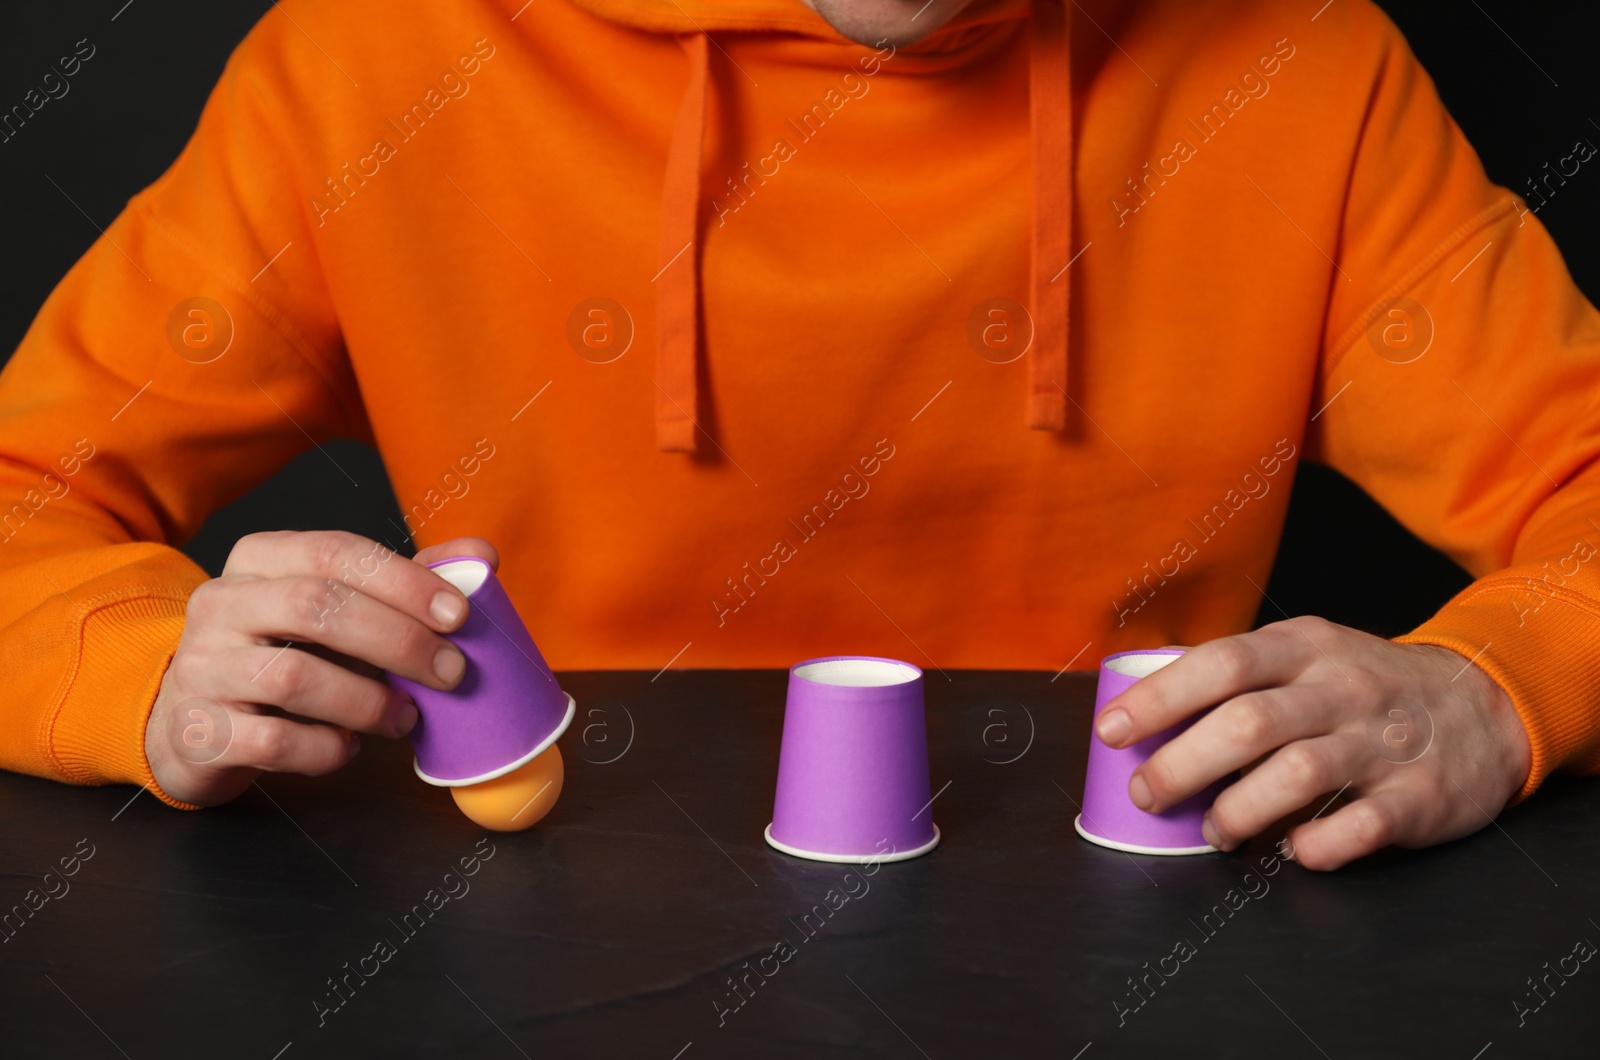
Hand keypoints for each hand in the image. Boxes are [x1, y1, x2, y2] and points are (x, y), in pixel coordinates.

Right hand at [146, 531, 497, 805]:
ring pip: (292, 676)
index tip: (459, 615)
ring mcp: (201, 668)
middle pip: (314, 606)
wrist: (194, 719)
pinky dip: (323, 748)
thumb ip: (405, 582)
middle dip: (396, 640)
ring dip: (367, 701)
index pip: (336, 552)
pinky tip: (348, 747)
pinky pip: (272, 740)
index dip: (404, 581)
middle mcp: (221, 603)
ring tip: (405, 718)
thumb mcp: (337, 608)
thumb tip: (481, 555)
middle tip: (450, 672)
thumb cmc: (283, 653)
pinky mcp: (197, 731)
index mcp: (260, 559)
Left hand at [1094, 617, 1531, 869]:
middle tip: (1147, 793)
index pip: (1221, 664)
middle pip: (1248, 722)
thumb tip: (1146, 718)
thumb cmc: (1366, 687)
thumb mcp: (1308, 656)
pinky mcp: (1419, 797)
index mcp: (1305, 647)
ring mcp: (1382, 743)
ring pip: (1296, 774)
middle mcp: (1343, 689)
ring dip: (1238, 810)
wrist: (1484, 706)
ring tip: (1213, 831)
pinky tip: (1292, 850)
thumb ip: (1240, 679)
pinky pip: (1359, 827)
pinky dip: (1317, 844)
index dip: (1159, 698)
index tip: (1112, 730)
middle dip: (1182, 764)